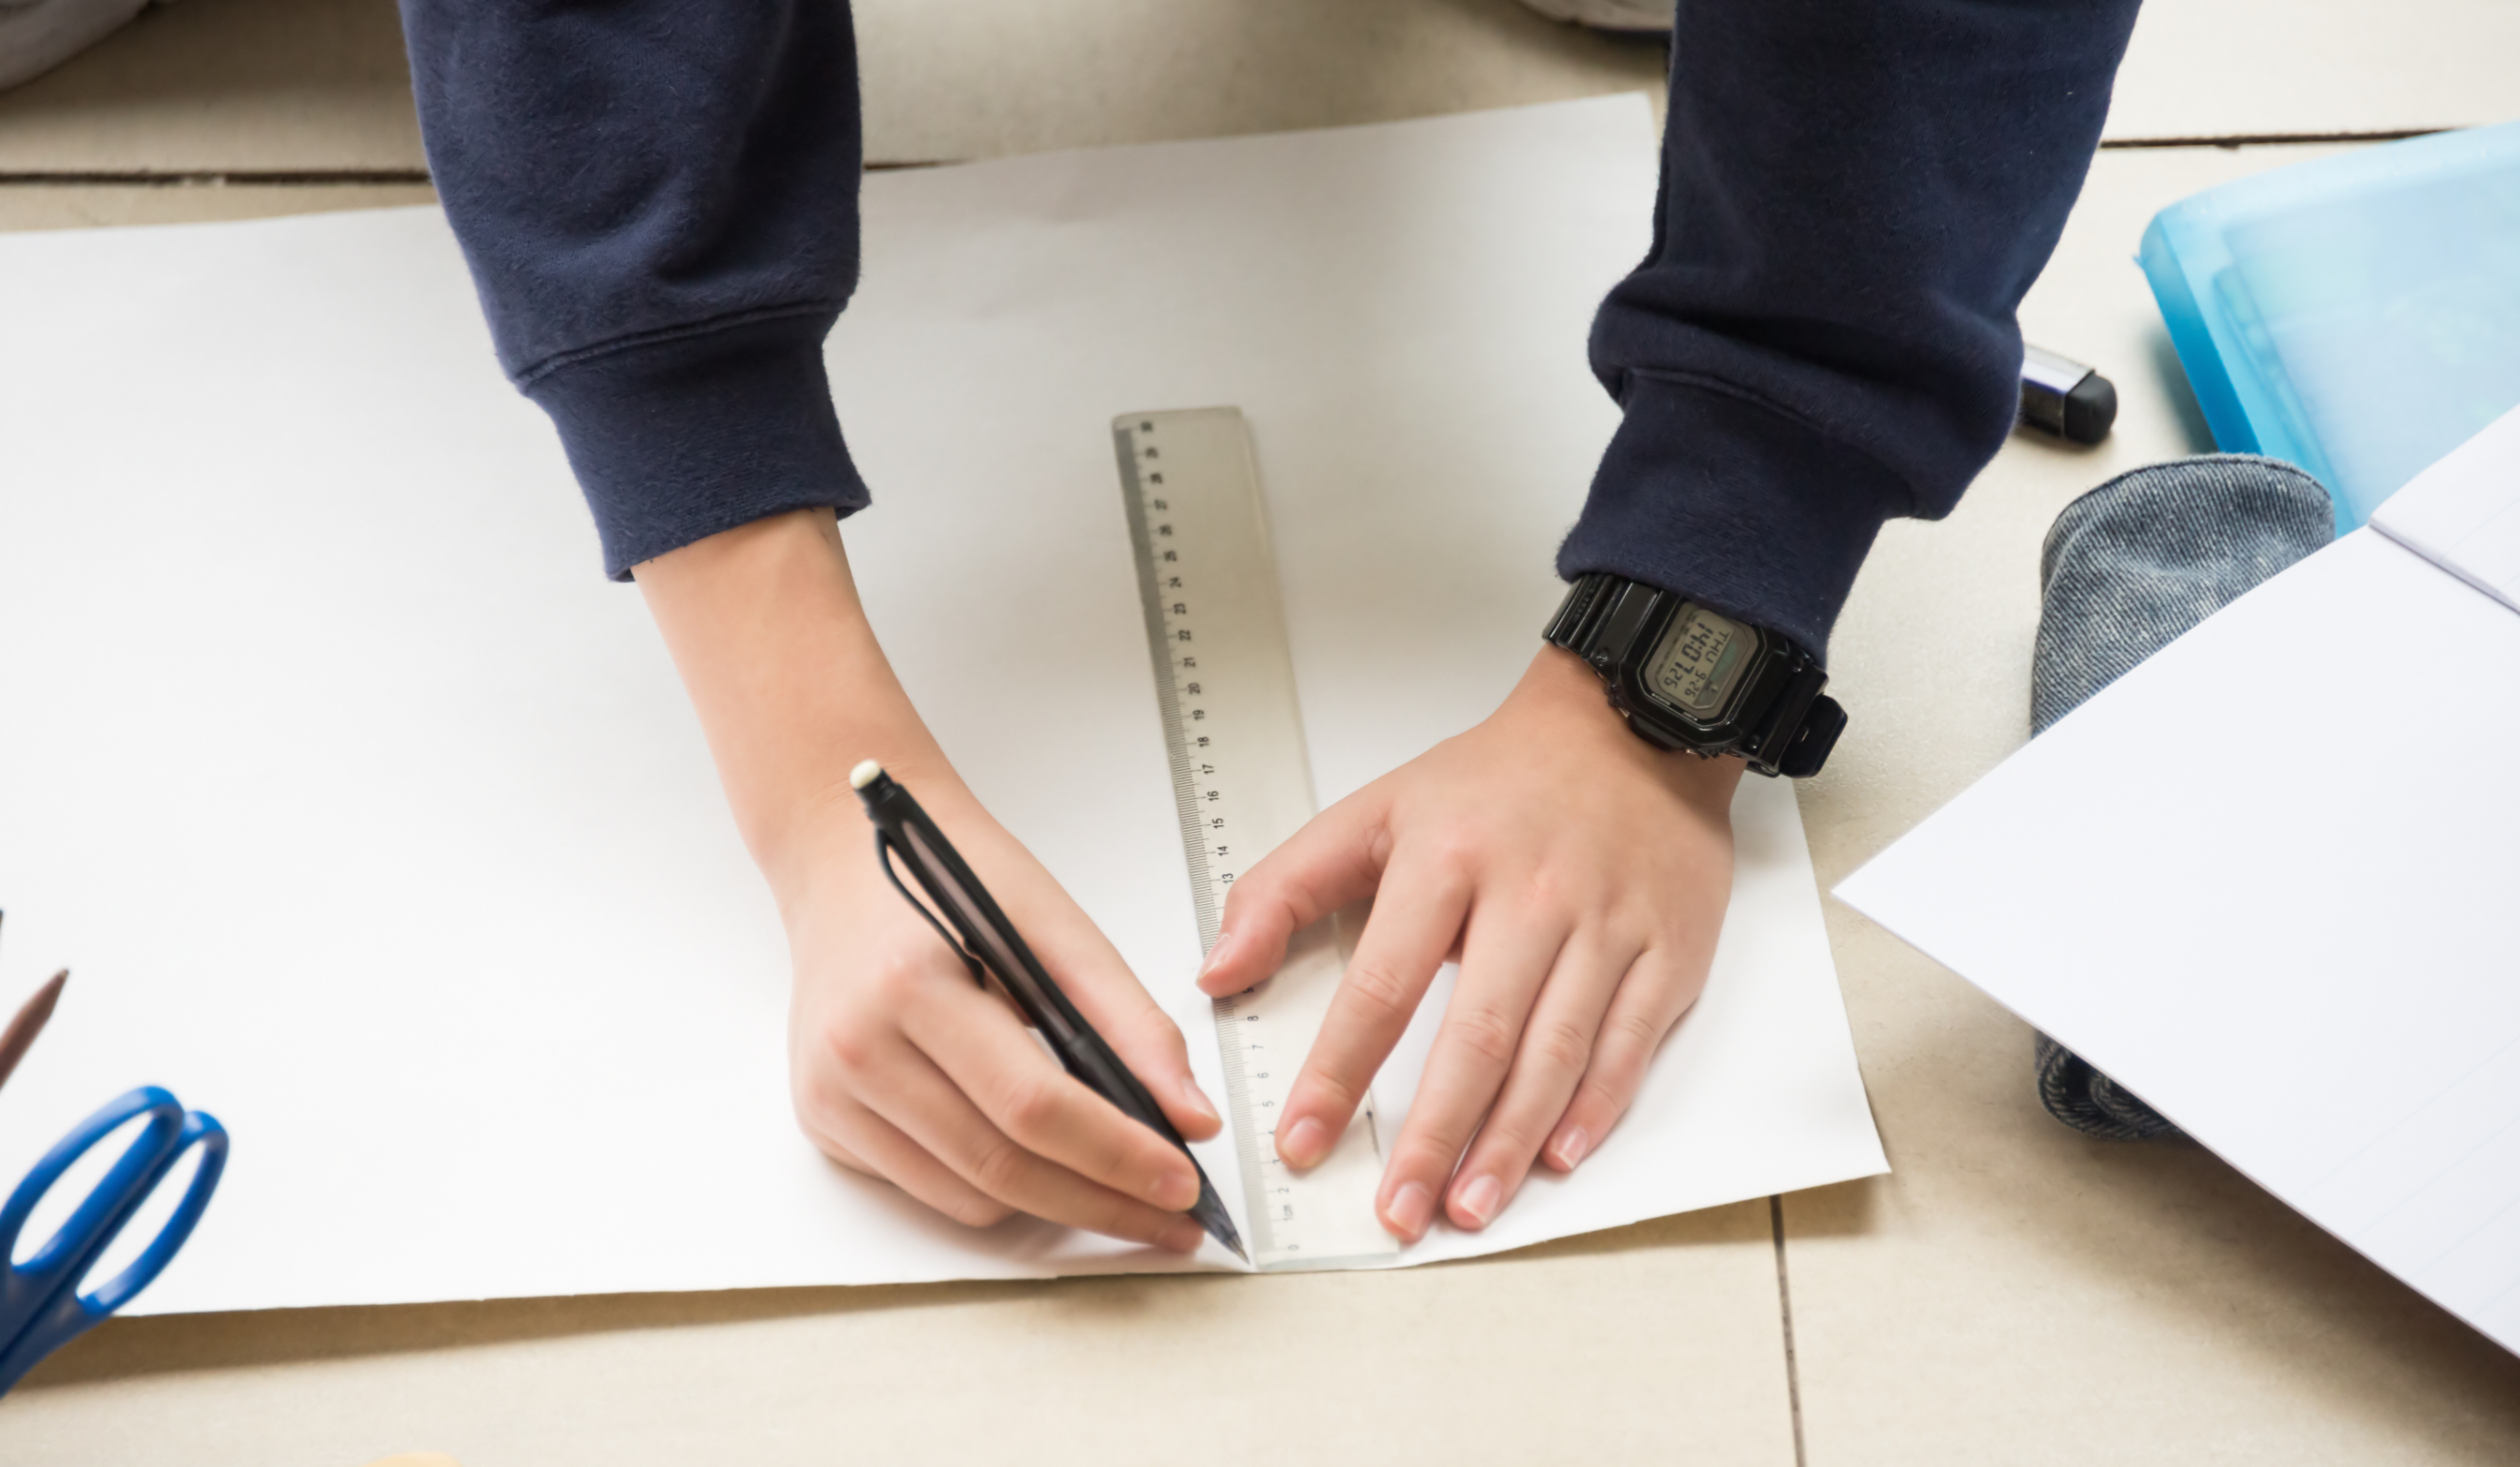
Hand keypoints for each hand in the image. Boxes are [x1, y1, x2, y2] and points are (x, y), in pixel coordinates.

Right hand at [633, 510, 1219, 1249]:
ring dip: (1055, 1207)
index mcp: (910, 987)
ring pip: (969, 1197)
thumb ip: (1129, 1023)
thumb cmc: (952, 877)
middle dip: (1101, 1203)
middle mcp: (856, 1051)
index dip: (1117, 1154)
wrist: (845, 858)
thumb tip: (1190, 1116)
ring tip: (1123, 1193)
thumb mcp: (1055, 925)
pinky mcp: (825, 1121)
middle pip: (1001, 1167)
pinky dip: (998, 1189)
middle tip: (1173, 1218)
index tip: (1183, 1183)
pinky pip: (931, 1189)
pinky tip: (1045, 1165)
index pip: (1032, 1105)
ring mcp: (830, 1095)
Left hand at [1197, 645, 1740, 1241]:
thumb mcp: (1375, 810)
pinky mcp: (1667, 951)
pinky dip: (1593, 1110)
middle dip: (1432, 1137)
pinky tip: (1555, 1155)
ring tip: (1465, 1206)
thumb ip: (1285, 889)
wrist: (1633, 726)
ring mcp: (1606, 927)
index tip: (1305, 1139)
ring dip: (1508, 1143)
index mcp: (1448, 860)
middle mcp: (1532, 896)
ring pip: (1555, 1055)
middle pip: (1477, 1037)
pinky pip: (1628, 1047)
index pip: (1382, 985)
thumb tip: (1218, 971)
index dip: (1339, 1072)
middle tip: (1397, 1211)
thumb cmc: (1500, 780)